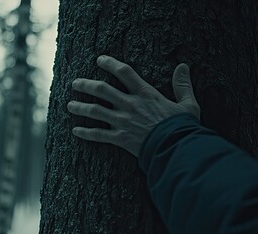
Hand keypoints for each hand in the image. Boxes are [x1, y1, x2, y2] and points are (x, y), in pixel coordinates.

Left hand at [67, 55, 200, 157]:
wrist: (176, 149)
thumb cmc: (183, 127)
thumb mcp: (188, 104)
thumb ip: (183, 85)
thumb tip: (183, 67)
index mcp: (145, 94)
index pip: (124, 72)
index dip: (110, 63)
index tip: (99, 60)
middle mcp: (130, 105)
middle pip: (101, 90)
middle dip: (86, 85)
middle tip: (75, 83)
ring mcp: (122, 122)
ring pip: (95, 111)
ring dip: (80, 107)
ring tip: (69, 105)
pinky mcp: (120, 138)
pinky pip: (98, 135)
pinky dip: (85, 133)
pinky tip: (75, 131)